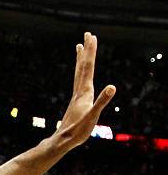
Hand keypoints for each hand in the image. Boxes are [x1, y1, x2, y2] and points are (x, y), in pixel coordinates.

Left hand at [53, 32, 115, 150]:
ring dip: (81, 59)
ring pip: (78, 73)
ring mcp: (76, 96)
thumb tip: (112, 87)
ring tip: (79, 47)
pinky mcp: (76, 102)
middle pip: (82, 66)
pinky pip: (78, 82)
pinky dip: (80, 74)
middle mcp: (79, 91)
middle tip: (87, 34)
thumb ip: (102, 101)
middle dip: (86, 50)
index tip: (92, 37)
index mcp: (84, 92)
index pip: (88, 67)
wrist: (63, 141)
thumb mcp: (93, 116)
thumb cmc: (78, 130)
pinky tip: (81, 75)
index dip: (91, 52)